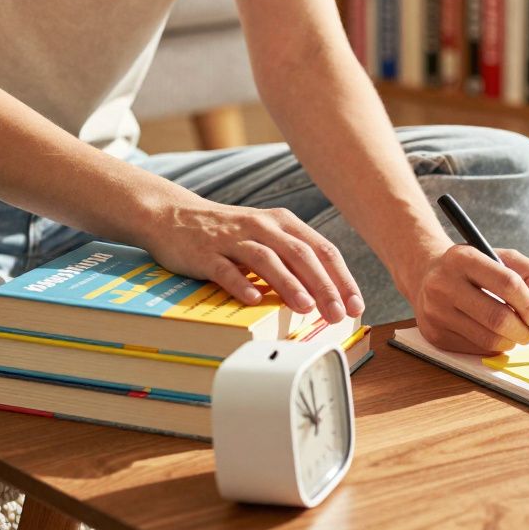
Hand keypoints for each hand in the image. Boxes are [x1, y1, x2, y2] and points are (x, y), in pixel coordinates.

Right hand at [146, 198, 362, 323]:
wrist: (173, 215)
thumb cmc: (228, 233)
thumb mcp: (266, 236)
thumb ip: (293, 258)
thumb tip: (326, 294)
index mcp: (283, 223)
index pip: (322, 250)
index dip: (342, 278)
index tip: (356, 305)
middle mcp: (262, 227)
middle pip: (300, 255)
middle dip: (323, 286)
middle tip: (338, 313)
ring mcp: (233, 239)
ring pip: (267, 260)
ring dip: (289, 284)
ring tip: (306, 308)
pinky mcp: (205, 252)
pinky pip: (225, 269)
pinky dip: (240, 284)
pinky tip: (253, 300)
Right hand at [410, 245, 528, 354]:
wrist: (426, 276)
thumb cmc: (474, 268)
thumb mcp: (503, 258)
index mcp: (464, 258)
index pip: (507, 283)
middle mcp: (444, 283)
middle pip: (497, 317)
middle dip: (523, 330)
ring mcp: (436, 311)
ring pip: (487, 339)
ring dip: (509, 341)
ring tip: (513, 333)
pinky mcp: (434, 334)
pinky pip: (475, 350)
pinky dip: (492, 347)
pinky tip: (492, 335)